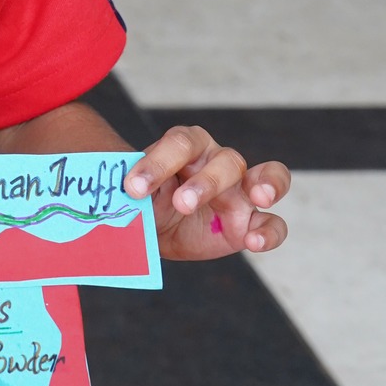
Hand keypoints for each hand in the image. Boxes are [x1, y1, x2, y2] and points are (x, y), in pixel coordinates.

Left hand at [125, 125, 288, 262]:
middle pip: (226, 159)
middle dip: (207, 181)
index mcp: (187, 147)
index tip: (133, 187)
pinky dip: (269, 231)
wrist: (152, 227)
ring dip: (262, 185)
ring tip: (257, 198)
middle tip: (183, 203)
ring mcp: (240, 191)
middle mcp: (218, 162)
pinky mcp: (249, 223)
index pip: (181, 142)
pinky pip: (273, 224)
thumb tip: (112, 195)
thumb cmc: (145, 199)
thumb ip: (131, 190)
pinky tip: (253, 243)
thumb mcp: (134, 193)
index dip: (159, 162)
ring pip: (266, 176)